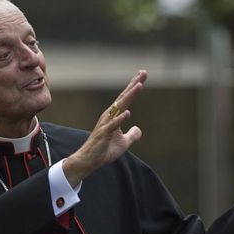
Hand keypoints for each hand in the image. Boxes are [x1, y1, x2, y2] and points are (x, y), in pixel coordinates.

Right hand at [63, 70, 146, 185]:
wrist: (89, 161)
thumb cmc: (104, 150)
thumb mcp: (123, 143)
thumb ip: (132, 135)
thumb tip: (138, 129)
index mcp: (114, 116)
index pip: (126, 98)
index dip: (134, 87)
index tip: (143, 74)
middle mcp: (109, 116)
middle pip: (124, 97)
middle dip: (134, 85)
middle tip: (143, 72)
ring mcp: (106, 124)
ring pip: (119, 107)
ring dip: (129, 96)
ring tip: (138, 86)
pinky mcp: (103, 134)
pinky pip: (112, 125)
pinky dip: (120, 119)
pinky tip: (127, 113)